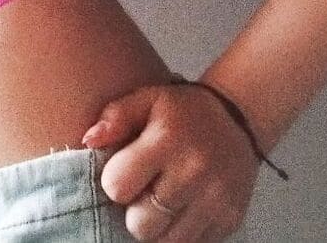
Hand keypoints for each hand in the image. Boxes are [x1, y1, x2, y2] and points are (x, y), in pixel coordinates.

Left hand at [81, 81, 259, 239]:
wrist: (238, 118)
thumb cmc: (182, 111)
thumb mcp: (148, 99)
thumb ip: (115, 116)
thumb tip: (88, 141)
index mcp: (167, 139)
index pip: (117, 186)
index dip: (115, 182)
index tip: (125, 171)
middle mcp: (194, 172)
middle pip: (139, 224)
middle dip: (135, 211)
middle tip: (144, 190)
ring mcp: (215, 200)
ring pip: (164, 242)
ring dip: (157, 226)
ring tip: (162, 200)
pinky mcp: (230, 220)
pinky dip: (181, 232)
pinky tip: (183, 208)